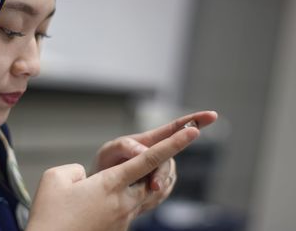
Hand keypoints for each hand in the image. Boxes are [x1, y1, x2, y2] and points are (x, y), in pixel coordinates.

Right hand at [26, 111, 217, 230]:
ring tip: (145, 173)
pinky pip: (134, 208)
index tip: (193, 132)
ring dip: (152, 181)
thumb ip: (75, 170)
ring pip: (147, 196)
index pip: (149, 160)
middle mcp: (123, 202)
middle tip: (165, 153)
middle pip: (156, 179)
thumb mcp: (55, 179)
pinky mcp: (118, 230)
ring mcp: (123, 219)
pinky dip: (135, 196)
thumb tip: (85, 177)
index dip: (173, 144)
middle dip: (164, 166)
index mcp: (110, 185)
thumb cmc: (49, 215)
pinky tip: (120, 195)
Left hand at [91, 111, 216, 213]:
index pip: (175, 128)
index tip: (212, 115)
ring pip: (169, 178)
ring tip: (137, 191)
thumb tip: (143, 152)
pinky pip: (164, 193)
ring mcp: (160, 170)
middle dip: (163, 173)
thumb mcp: (109, 151)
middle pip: (171, 158)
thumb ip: (125, 147)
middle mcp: (158, 153)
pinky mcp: (159, 187)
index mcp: (148, 141)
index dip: (194, 121)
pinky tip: (140, 196)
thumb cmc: (105, 164)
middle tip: (153, 186)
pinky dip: (153, 197)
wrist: (101, 187)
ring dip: (157, 186)